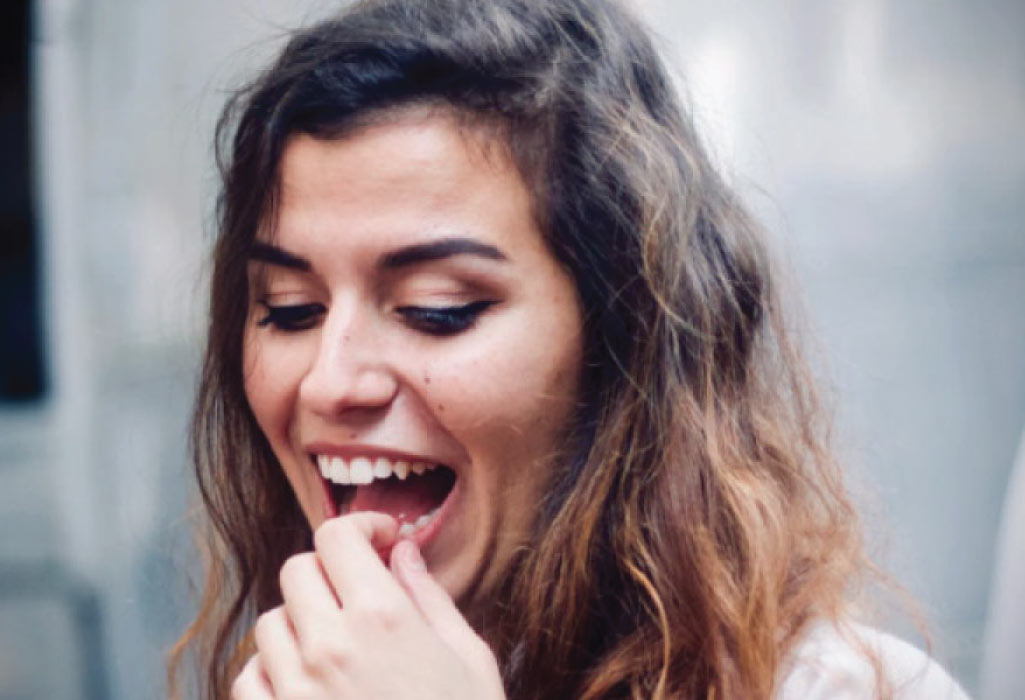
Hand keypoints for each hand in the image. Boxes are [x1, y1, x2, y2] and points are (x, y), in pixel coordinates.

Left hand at [231, 512, 505, 698]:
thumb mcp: (469, 658)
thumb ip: (430, 596)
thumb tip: (404, 551)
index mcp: (384, 617)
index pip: (338, 537)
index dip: (359, 525)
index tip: (379, 538)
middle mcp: (330, 645)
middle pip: (299, 569)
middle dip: (330, 569)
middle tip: (360, 589)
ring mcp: (297, 690)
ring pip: (270, 621)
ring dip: (299, 619)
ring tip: (335, 640)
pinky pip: (249, 678)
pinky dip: (270, 670)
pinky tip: (304, 681)